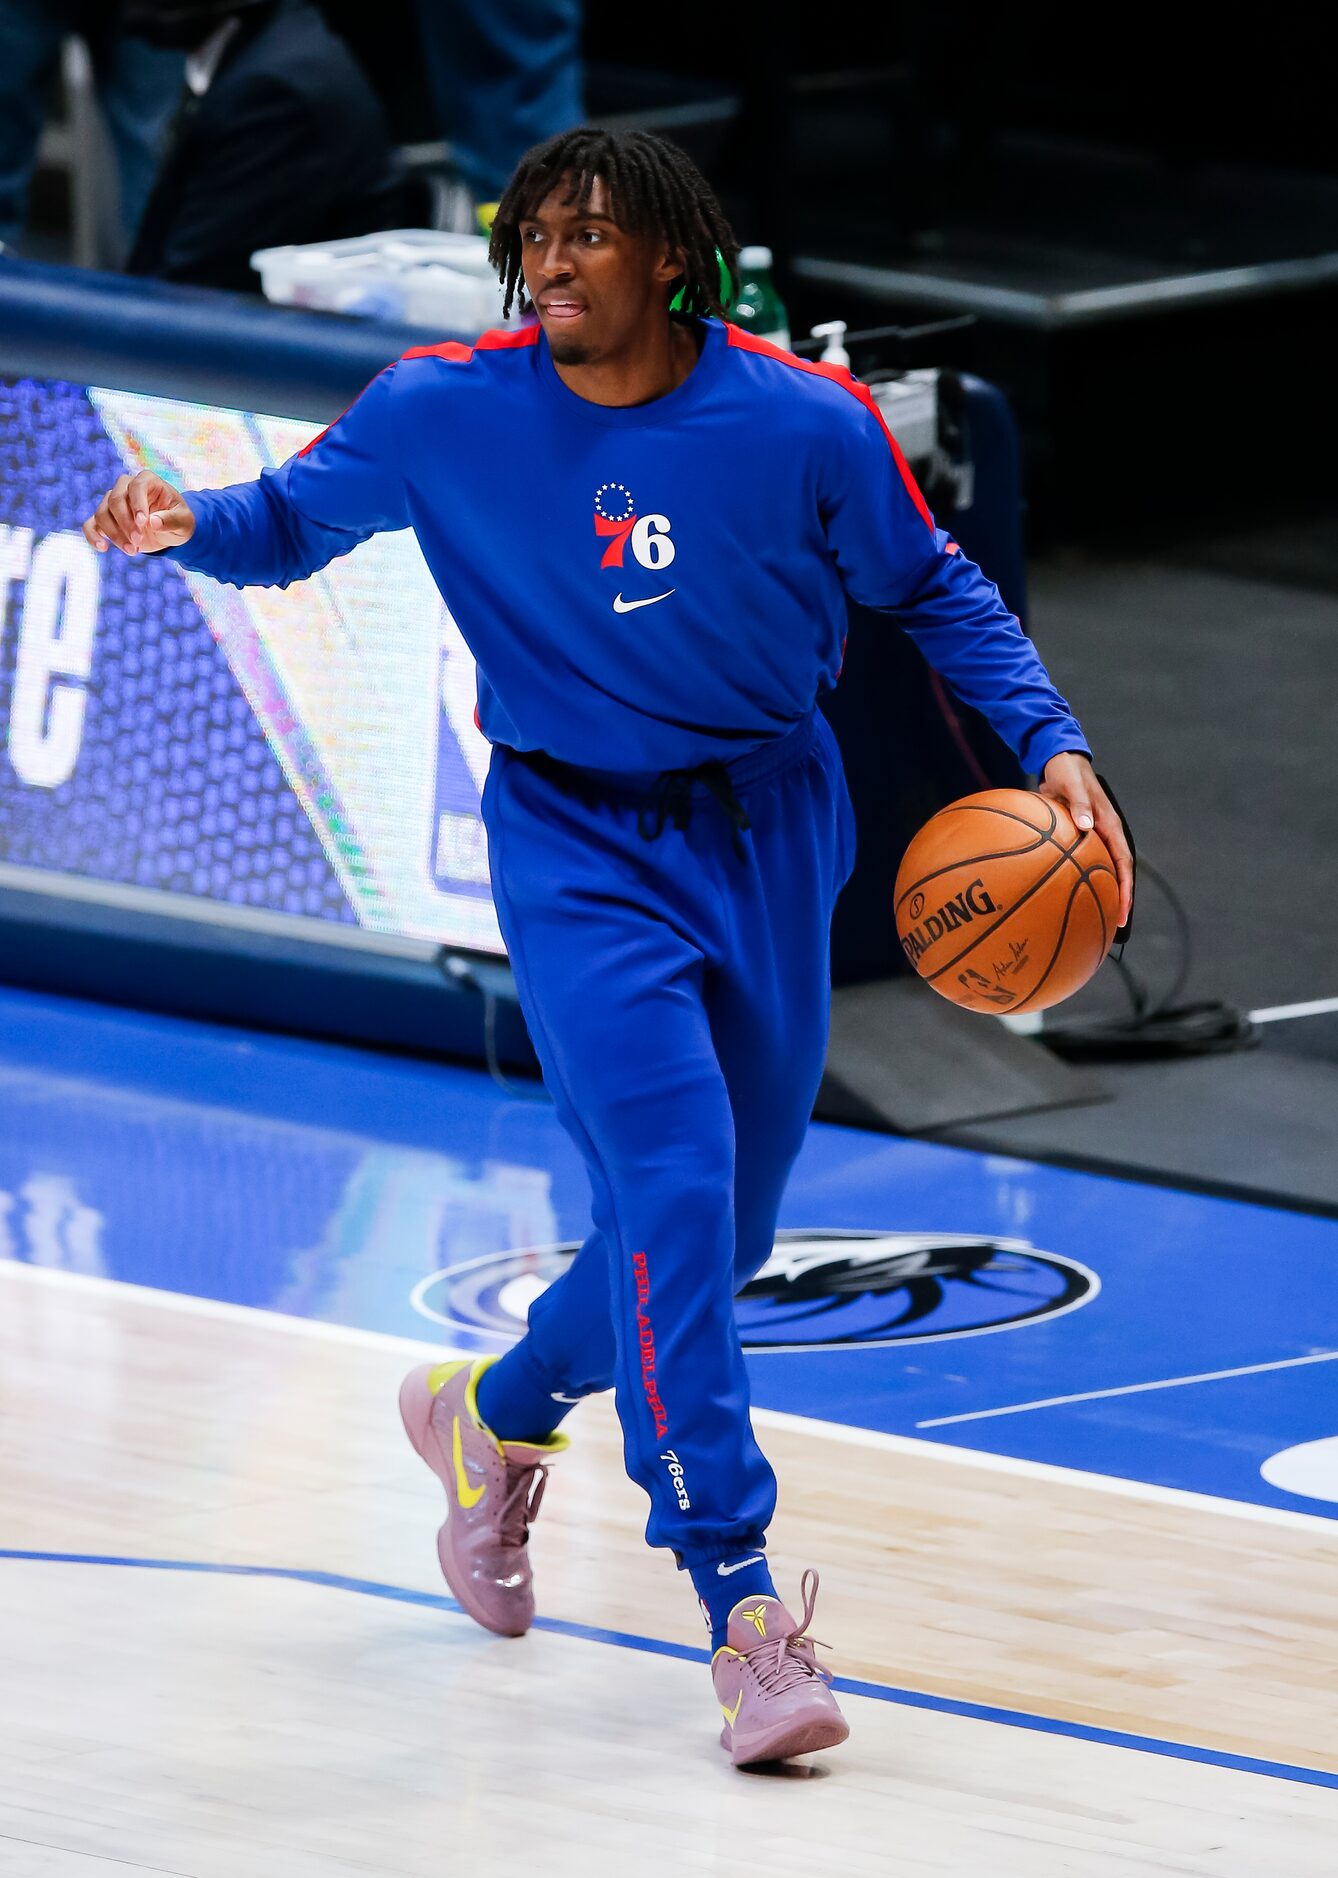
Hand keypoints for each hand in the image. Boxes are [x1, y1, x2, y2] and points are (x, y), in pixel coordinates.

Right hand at [83, 470, 194, 556]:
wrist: (169, 529)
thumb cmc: (178, 520)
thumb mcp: (184, 522)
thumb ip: (172, 520)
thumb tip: (153, 522)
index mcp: (147, 481)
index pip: (136, 486)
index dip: (137, 504)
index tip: (143, 523)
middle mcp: (126, 487)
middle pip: (114, 500)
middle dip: (125, 523)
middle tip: (138, 542)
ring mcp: (112, 501)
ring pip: (102, 513)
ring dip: (114, 534)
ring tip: (133, 551)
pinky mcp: (106, 518)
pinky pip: (90, 524)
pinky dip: (92, 536)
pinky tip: (103, 548)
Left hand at [1039, 752, 1133, 928]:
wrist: (1058, 760)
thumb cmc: (1066, 772)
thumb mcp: (1071, 785)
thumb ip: (1079, 804)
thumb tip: (1087, 827)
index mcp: (1109, 824)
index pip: (1124, 862)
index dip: (1125, 888)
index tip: (1123, 910)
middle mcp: (1105, 833)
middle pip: (1117, 872)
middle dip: (1118, 899)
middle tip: (1114, 926)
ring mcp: (1094, 836)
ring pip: (1101, 869)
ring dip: (1101, 892)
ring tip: (1095, 918)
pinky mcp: (1080, 836)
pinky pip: (1084, 861)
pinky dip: (1080, 878)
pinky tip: (1065, 895)